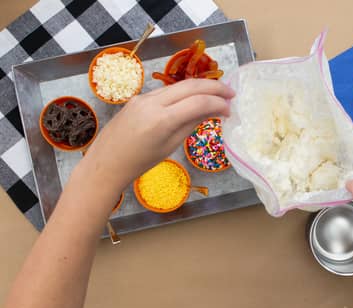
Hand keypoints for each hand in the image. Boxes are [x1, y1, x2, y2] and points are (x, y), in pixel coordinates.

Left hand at [80, 79, 233, 191]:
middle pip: (191, 86)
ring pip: (179, 86)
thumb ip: (190, 125)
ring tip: (217, 96)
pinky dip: (184, 93)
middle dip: (214, 87)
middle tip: (231, 94)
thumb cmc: (139, 162)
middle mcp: (152, 102)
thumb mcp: (170, 146)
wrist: (106, 162)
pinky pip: (167, 91)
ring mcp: (144, 97)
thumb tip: (211, 111)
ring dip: (200, 88)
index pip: (198, 102)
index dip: (218, 103)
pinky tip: (193, 101)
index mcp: (162, 119)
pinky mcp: (139, 98)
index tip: (230, 110)